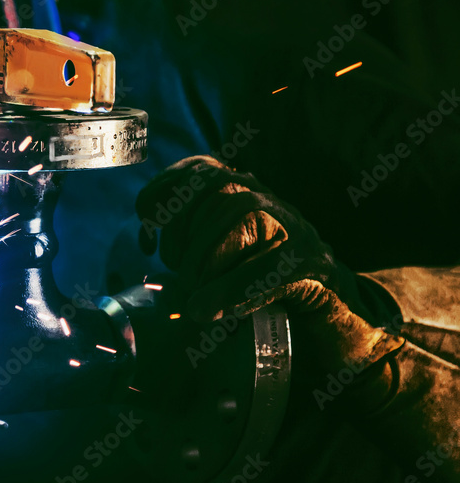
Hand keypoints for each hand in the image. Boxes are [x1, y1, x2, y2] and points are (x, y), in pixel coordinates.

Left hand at [135, 155, 402, 376]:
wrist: (337, 313)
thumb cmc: (263, 286)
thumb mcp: (221, 262)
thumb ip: (190, 250)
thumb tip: (150, 263)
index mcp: (241, 193)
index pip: (197, 169)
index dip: (163, 193)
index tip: (146, 234)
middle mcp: (268, 200)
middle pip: (216, 187)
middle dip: (184, 232)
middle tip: (177, 273)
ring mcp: (294, 226)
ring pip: (243, 217)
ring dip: (206, 261)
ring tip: (195, 295)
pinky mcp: (313, 262)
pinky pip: (269, 266)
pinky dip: (232, 289)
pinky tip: (209, 311)